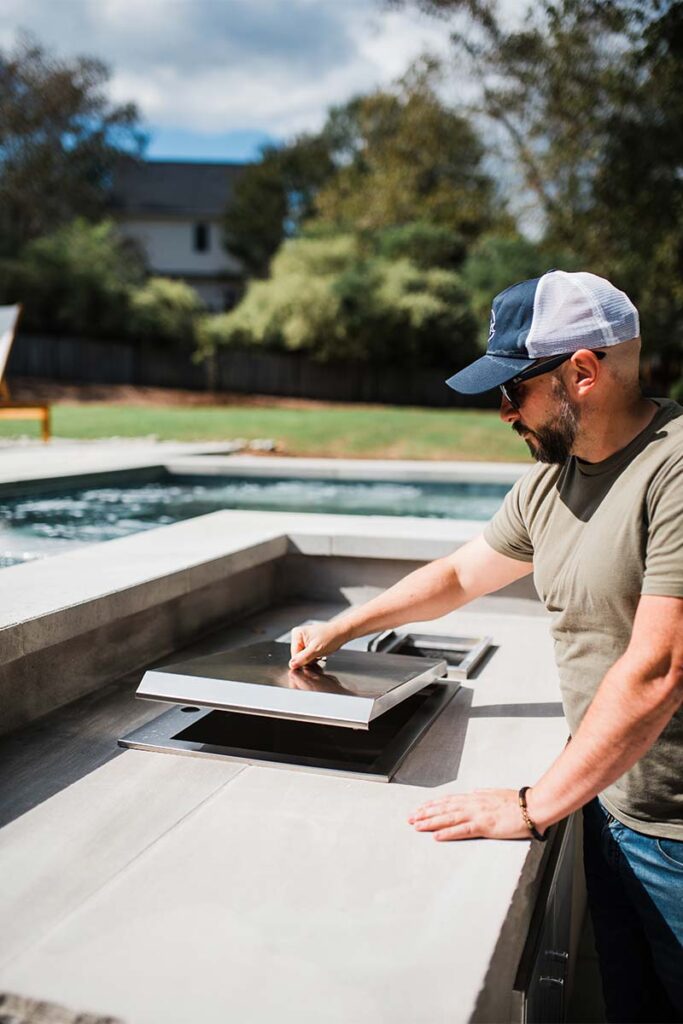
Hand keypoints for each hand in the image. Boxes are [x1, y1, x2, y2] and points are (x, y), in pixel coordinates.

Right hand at [289, 620, 348, 669]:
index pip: (294, 655)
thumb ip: (303, 658)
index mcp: (297, 635)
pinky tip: (320, 653)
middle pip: (298, 656)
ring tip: (320, 653)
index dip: (303, 660)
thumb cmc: (331, 637)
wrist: (342, 633)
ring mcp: (304, 640)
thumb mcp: (315, 650)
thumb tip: (292, 664)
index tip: (312, 659)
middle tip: (317, 655)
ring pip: (304, 657)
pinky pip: (308, 655)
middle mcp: (299, 636)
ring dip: (312, 658)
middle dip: (308, 659)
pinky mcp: (309, 644)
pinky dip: (314, 657)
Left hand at [408, 788, 530, 840]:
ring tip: (416, 825)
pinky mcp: (484, 826)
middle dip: (425, 813)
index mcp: (476, 797)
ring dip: (431, 822)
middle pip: (444, 808)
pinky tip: (436, 836)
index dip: (433, 804)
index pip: (449, 800)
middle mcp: (473, 804)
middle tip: (410, 818)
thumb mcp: (497, 793)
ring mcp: (478, 814)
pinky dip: (448, 832)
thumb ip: (484, 793)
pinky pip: (462, 830)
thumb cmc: (518, 802)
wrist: (533, 806)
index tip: (420, 807)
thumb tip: (475, 791)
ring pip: (448, 818)